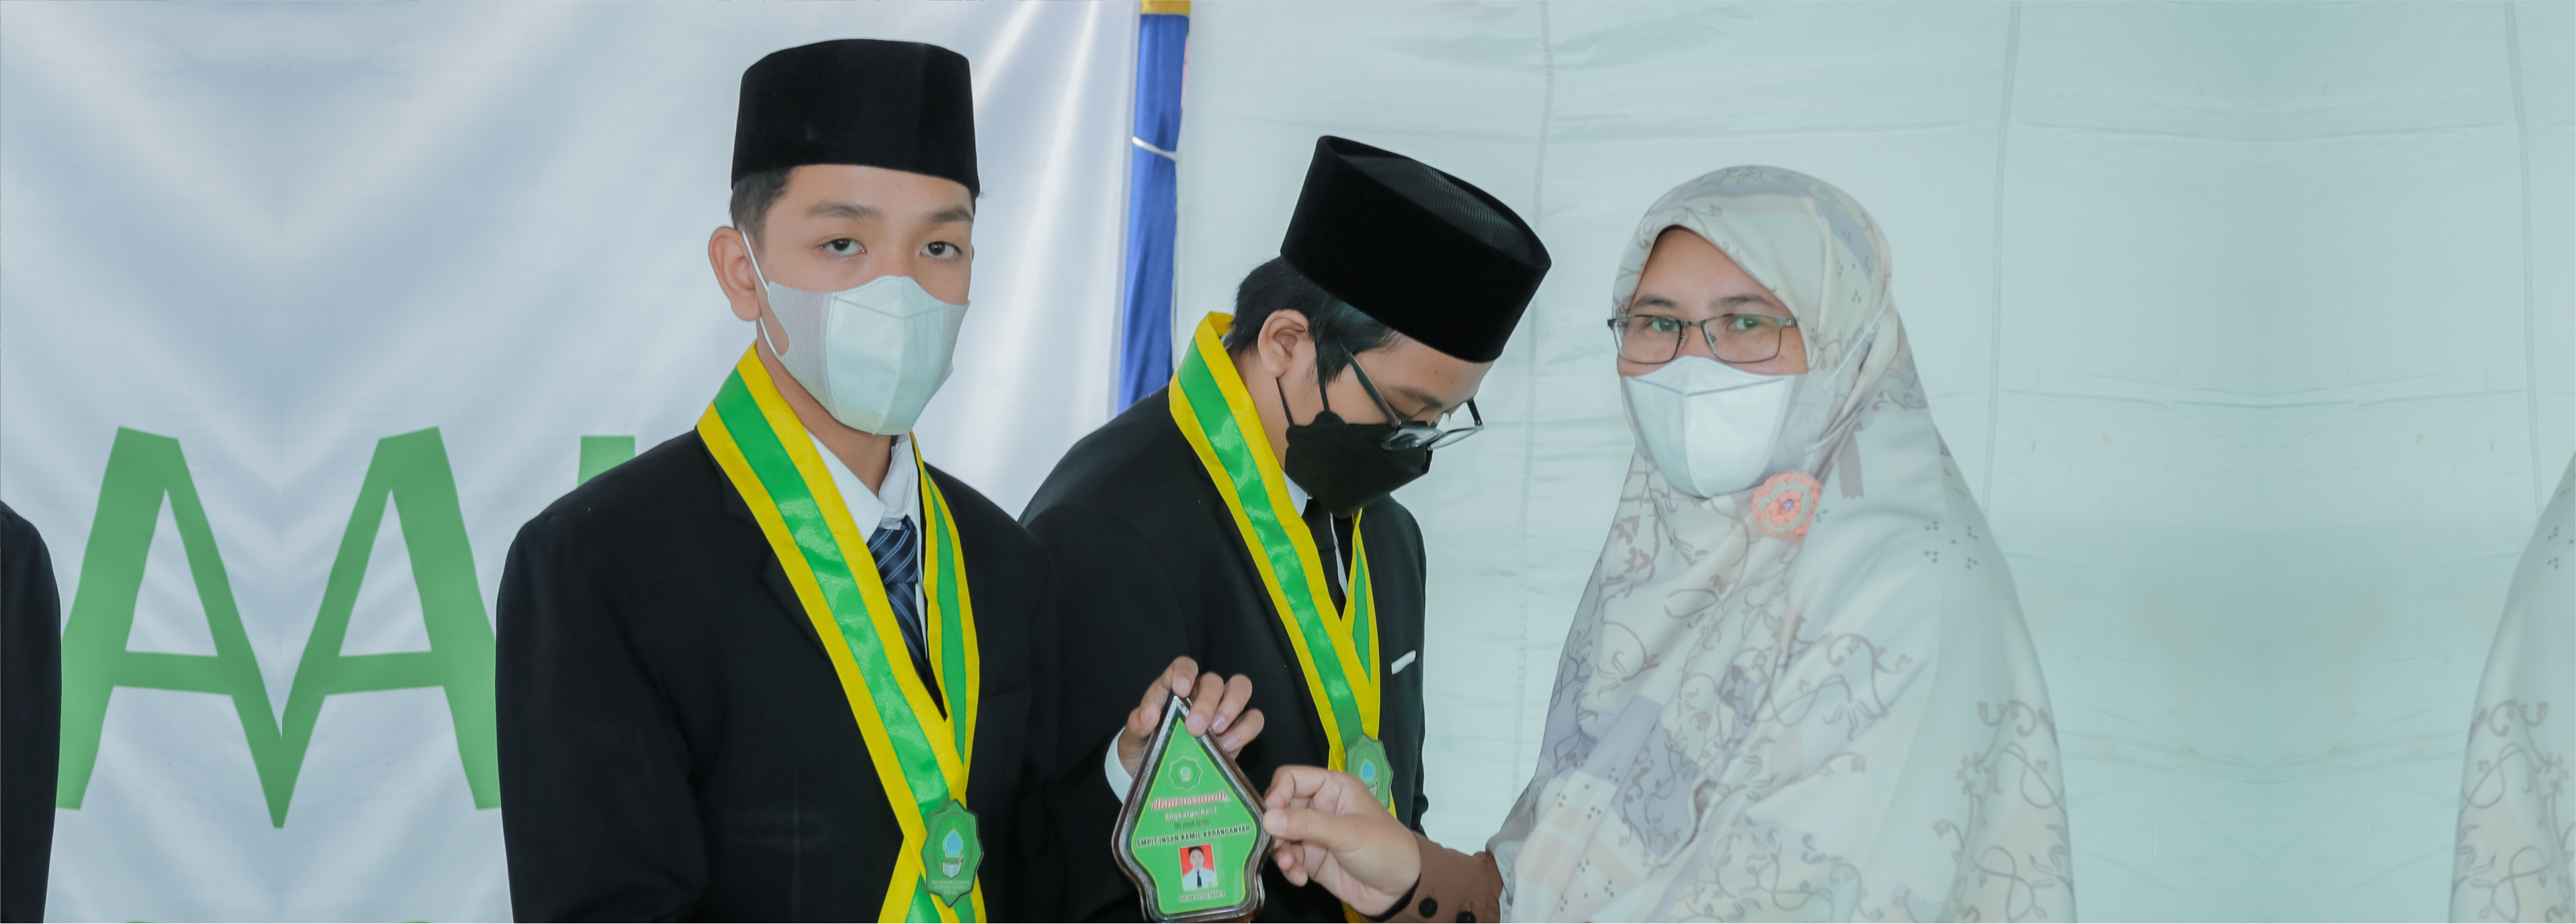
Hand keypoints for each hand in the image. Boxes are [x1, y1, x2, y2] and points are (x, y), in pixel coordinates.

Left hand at [1118, 656, 1263, 780]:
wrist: (1155, 777)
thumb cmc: (1143, 748)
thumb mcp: (1132, 739)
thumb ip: (1138, 724)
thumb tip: (1150, 713)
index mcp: (1173, 689)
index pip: (1184, 666)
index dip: (1185, 672)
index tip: (1181, 689)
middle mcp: (1200, 694)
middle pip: (1214, 680)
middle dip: (1208, 701)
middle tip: (1196, 727)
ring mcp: (1222, 711)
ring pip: (1240, 689)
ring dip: (1232, 706)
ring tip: (1217, 731)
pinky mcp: (1237, 731)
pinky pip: (1253, 718)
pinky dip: (1245, 729)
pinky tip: (1228, 745)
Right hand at [1262, 765, 1420, 916]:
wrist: (1400, 890)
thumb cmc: (1384, 849)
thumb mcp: (1348, 833)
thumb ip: (1307, 824)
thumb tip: (1266, 818)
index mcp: (1332, 787)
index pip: (1291, 778)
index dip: (1276, 793)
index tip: (1267, 816)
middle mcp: (1320, 806)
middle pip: (1280, 807)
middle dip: (1274, 827)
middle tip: (1276, 846)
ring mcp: (1314, 834)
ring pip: (1280, 835)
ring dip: (1279, 851)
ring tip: (1290, 865)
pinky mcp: (1311, 858)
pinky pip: (1288, 858)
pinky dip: (1289, 868)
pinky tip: (1300, 878)